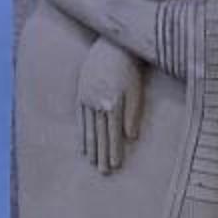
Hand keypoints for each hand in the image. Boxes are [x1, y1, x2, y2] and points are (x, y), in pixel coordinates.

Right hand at [77, 39, 143, 171]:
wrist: (111, 45)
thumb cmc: (129, 68)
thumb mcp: (136, 89)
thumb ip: (133, 113)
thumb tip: (131, 137)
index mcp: (113, 102)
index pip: (113, 133)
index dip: (114, 150)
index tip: (114, 166)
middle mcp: (97, 102)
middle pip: (99, 134)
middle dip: (101, 154)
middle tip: (103, 173)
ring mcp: (87, 98)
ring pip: (89, 128)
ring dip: (91, 147)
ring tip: (92, 163)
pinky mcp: (81, 94)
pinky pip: (81, 118)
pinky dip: (82, 133)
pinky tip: (83, 146)